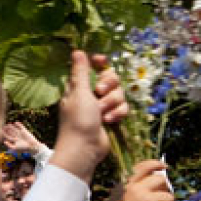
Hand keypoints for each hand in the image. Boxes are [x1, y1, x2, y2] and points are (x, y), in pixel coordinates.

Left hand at [2, 122, 42, 154]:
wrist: (31, 145)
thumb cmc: (23, 148)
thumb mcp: (14, 147)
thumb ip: (9, 145)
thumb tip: (4, 141)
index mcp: (13, 140)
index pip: (7, 136)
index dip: (4, 133)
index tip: (1, 131)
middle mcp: (16, 136)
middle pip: (10, 131)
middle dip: (7, 129)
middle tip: (4, 127)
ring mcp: (20, 133)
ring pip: (14, 128)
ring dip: (11, 126)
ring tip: (8, 124)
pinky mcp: (24, 130)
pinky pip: (21, 126)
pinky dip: (18, 124)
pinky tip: (15, 123)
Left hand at [49, 51, 127, 180]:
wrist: (84, 148)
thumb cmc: (77, 120)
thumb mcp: (79, 92)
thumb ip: (80, 72)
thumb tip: (77, 51)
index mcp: (78, 86)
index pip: (92, 67)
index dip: (99, 63)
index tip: (102, 61)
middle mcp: (90, 94)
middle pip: (110, 78)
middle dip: (109, 85)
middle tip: (100, 92)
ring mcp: (101, 106)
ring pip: (119, 93)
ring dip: (112, 103)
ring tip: (102, 113)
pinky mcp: (111, 116)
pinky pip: (123, 107)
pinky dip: (117, 113)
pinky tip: (109, 121)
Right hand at [87, 160, 176, 200]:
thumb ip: (128, 192)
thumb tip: (149, 187)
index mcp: (123, 186)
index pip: (143, 167)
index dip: (156, 165)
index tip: (163, 167)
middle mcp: (134, 189)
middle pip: (160, 179)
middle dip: (165, 189)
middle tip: (163, 199)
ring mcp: (146, 199)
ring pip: (168, 196)